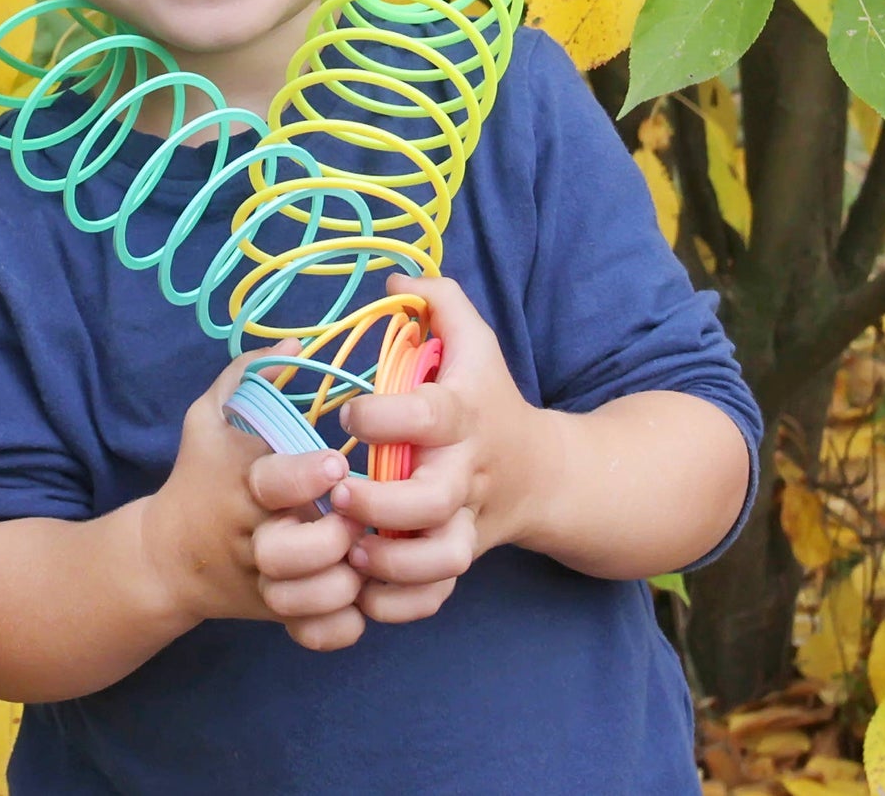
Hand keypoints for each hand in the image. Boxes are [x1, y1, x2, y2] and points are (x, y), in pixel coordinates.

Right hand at [141, 341, 365, 649]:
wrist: (164, 557)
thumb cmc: (200, 475)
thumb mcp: (208, 418)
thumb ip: (248, 375)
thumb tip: (298, 341)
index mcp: (242, 485)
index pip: (274, 482)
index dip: (308, 475)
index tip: (338, 462)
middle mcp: (255, 537)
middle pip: (298, 551)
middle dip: (333, 538)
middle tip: (354, 520)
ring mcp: (267, 582)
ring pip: (313, 599)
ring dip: (343, 583)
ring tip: (360, 559)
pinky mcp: (277, 616)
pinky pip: (318, 635)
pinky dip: (340, 626)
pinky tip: (355, 601)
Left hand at [331, 275, 553, 624]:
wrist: (546, 473)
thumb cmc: (490, 398)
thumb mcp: (475, 342)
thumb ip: (442, 299)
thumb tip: (395, 279)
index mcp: (463, 414)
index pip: (429, 415)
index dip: (385, 417)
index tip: (348, 414)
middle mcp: (465, 471)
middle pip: (431, 500)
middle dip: (382, 504)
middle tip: (338, 494)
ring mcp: (466, 520)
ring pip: (439, 558)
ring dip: (393, 563)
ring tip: (352, 553)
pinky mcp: (462, 557)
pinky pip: (437, 594)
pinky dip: (402, 604)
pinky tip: (364, 595)